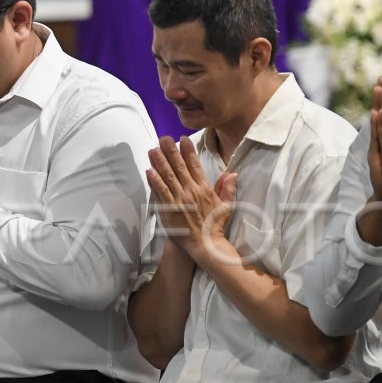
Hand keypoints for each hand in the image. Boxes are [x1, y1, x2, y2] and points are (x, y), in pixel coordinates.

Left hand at [146, 136, 236, 264]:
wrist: (205, 244)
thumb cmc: (215, 226)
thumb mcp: (226, 205)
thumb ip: (227, 188)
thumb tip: (233, 173)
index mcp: (204, 188)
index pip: (195, 165)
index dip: (188, 151)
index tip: (182, 139)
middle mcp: (191, 191)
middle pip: (179, 167)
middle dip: (171, 151)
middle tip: (164, 138)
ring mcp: (179, 200)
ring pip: (168, 177)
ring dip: (160, 162)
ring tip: (153, 149)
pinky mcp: (169, 210)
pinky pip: (160, 193)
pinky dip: (154, 181)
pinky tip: (148, 170)